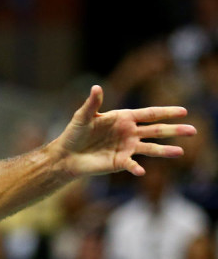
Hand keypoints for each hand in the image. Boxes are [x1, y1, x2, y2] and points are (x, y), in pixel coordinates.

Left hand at [51, 85, 194, 177]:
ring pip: (150, 148)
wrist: (66, 155)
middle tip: (193, 130)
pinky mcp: (119, 162)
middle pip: (156, 130)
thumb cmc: (74, 133)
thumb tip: (96, 87)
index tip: (183, 111)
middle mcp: (129, 133)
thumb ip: (92, 103)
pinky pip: (131, 164)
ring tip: (180, 152)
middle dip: (174, 130)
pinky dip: (136, 168)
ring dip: (165, 150)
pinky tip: (140, 171)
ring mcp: (126, 148)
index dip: (165, 112)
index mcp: (124, 118)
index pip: (149, 114)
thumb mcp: (83, 116)